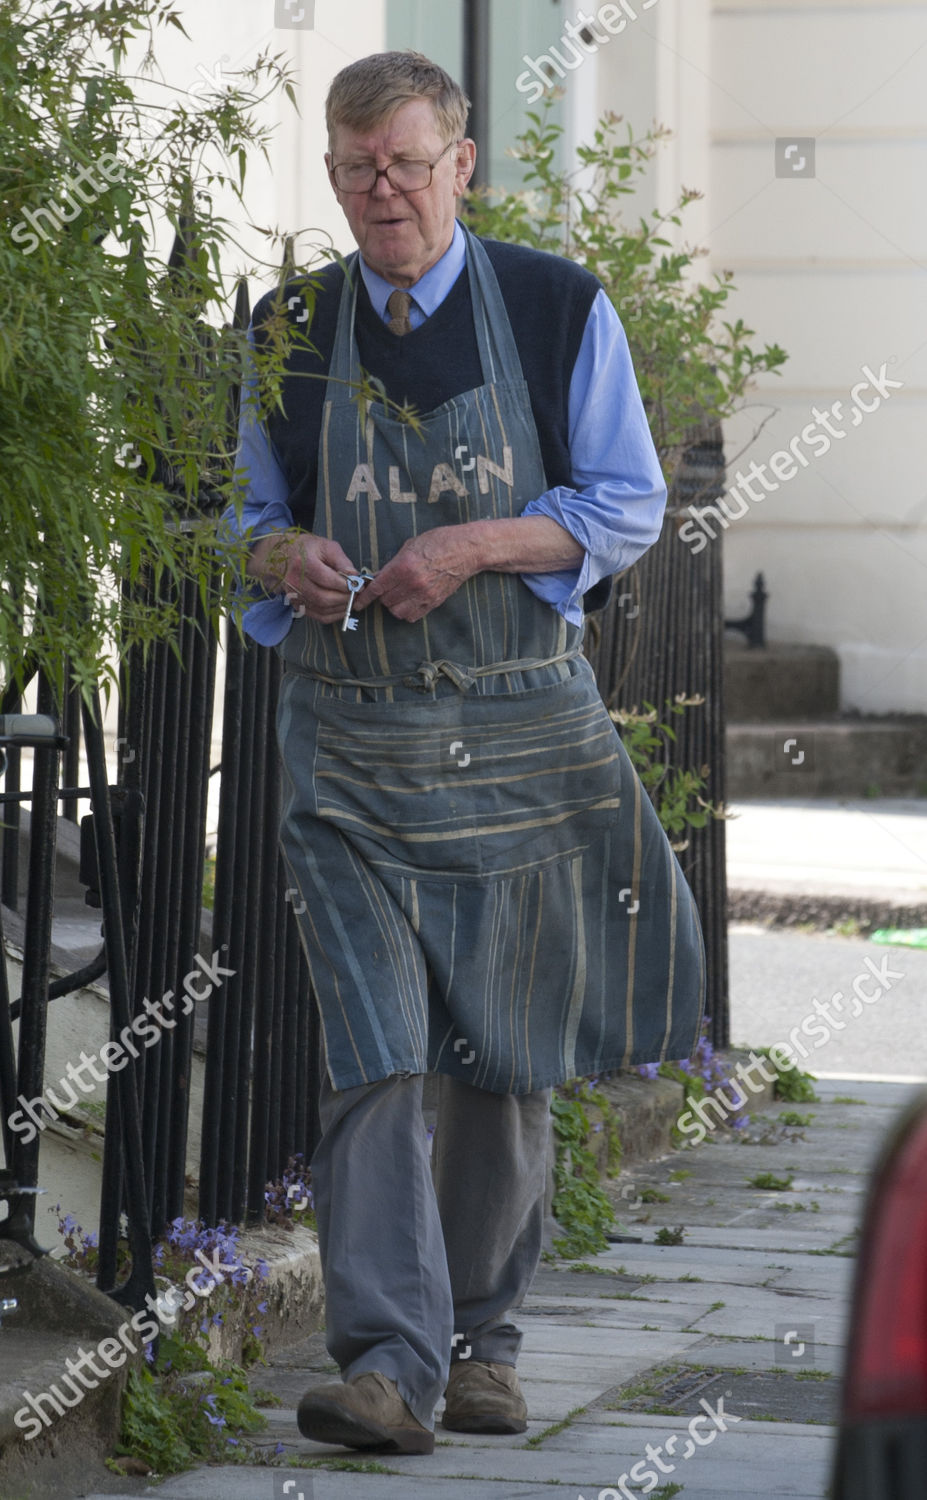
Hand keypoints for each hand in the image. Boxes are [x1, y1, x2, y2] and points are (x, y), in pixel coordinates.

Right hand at [249, 531, 356, 624]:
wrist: (281, 556)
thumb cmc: (307, 549)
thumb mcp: (326, 546)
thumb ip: (342, 561)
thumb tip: (355, 577)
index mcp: (302, 562)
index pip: (326, 579)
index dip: (345, 585)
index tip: (358, 585)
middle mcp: (295, 581)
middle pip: (323, 597)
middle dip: (345, 598)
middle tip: (357, 594)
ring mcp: (294, 595)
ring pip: (322, 609)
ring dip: (341, 607)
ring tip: (352, 600)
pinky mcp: (297, 604)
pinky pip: (318, 616)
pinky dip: (334, 615)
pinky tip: (343, 607)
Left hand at [357, 528, 477, 622]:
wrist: (466, 550)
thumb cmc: (439, 542)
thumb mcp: (410, 546)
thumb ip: (393, 564)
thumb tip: (378, 578)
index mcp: (404, 566)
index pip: (377, 588)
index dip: (365, 597)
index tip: (358, 603)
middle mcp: (413, 583)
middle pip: (385, 601)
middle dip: (383, 595)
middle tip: (388, 587)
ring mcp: (425, 595)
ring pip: (397, 612)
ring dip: (394, 605)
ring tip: (399, 594)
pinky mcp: (434, 602)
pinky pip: (412, 616)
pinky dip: (407, 612)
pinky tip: (410, 601)